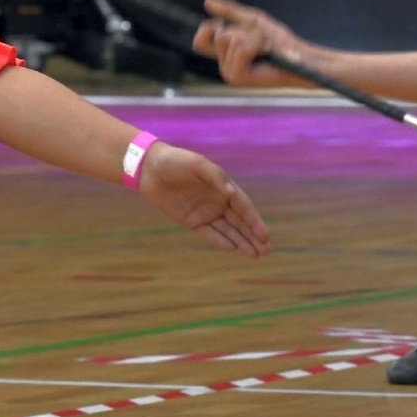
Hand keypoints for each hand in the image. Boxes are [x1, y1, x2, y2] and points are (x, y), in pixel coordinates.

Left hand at [138, 143, 270, 256]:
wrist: (150, 169)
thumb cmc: (175, 162)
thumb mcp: (196, 164)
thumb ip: (214, 177)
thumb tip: (230, 192)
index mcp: (223, 187)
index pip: (243, 207)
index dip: (255, 221)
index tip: (265, 235)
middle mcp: (218, 201)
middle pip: (240, 222)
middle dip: (253, 236)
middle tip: (266, 251)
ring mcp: (205, 212)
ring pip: (228, 230)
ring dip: (241, 242)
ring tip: (255, 255)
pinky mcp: (192, 221)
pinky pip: (209, 233)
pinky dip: (221, 241)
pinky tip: (233, 249)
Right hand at [192, 0, 306, 87]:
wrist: (297, 56)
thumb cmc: (278, 41)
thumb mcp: (251, 21)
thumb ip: (229, 11)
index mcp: (225, 54)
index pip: (199, 41)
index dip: (208, 28)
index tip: (225, 25)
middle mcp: (224, 65)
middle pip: (216, 37)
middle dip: (240, 30)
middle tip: (259, 38)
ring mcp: (229, 73)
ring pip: (228, 40)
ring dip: (252, 37)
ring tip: (265, 46)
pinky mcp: (238, 77)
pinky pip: (238, 48)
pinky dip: (254, 43)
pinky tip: (265, 51)